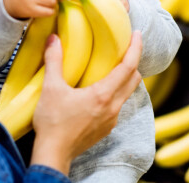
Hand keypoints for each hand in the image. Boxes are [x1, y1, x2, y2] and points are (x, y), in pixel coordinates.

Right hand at [30, 31, 142, 174]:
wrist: (54, 154)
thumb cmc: (53, 123)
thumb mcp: (51, 88)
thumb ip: (54, 60)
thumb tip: (53, 38)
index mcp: (103, 95)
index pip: (128, 67)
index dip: (136, 48)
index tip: (137, 34)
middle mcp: (113, 107)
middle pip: (134, 79)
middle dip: (134, 61)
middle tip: (127, 46)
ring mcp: (111, 119)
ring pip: (127, 93)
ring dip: (125, 77)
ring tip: (114, 65)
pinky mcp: (106, 128)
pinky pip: (118, 105)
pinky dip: (116, 92)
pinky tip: (102, 89)